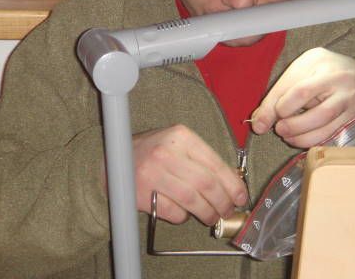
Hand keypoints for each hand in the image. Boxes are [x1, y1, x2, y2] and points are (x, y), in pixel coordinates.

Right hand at [131, 124, 247, 225]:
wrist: (114, 157)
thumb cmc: (154, 151)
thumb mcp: (180, 144)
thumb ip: (204, 159)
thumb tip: (234, 182)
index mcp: (181, 136)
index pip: (215, 164)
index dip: (232, 185)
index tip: (241, 197)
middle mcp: (166, 153)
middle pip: (205, 184)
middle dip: (222, 202)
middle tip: (227, 210)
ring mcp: (152, 174)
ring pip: (192, 200)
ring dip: (207, 213)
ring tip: (213, 217)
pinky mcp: (141, 194)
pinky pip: (173, 211)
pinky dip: (184, 216)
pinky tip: (186, 213)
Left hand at [251, 48, 354, 147]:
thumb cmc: (325, 70)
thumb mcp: (301, 70)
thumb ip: (279, 93)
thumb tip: (259, 123)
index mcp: (320, 63)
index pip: (297, 89)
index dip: (276, 108)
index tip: (262, 120)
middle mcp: (337, 81)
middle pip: (315, 107)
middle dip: (291, 124)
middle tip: (278, 128)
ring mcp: (347, 100)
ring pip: (324, 123)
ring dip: (300, 135)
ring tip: (286, 135)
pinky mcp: (350, 117)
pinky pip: (330, 134)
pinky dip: (311, 141)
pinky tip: (299, 139)